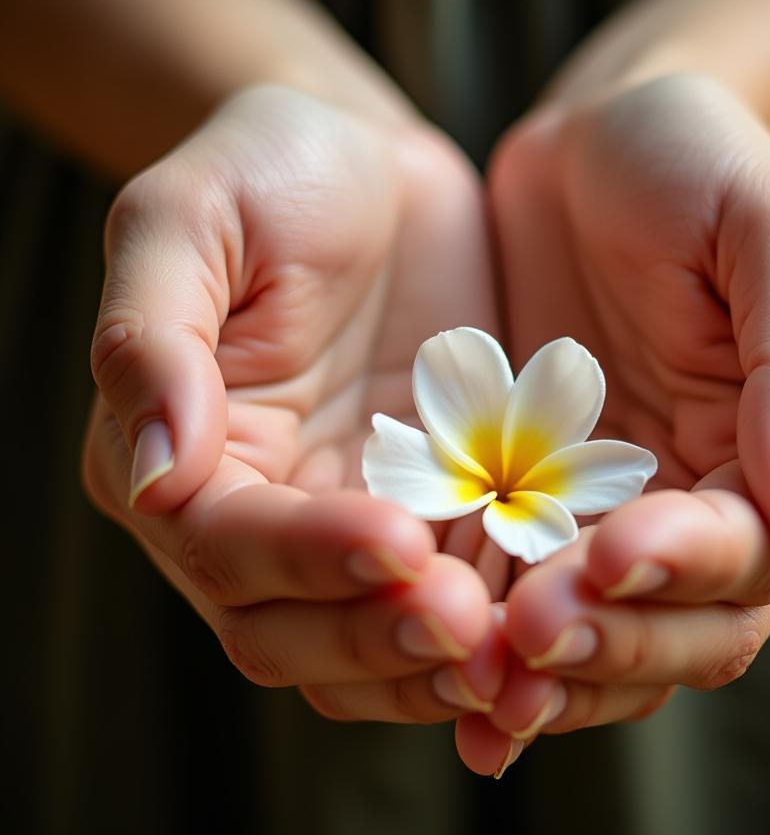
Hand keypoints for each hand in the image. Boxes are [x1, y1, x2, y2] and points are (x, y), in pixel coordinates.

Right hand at [83, 85, 505, 724]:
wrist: (370, 169)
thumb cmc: (270, 171)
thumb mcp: (190, 219)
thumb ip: (151, 338)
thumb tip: (153, 473)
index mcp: (185, 461)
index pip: (227, 548)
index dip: (304, 559)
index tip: (393, 542)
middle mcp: (260, 520)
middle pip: (292, 630)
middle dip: (376, 633)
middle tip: (464, 620)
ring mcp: (352, 529)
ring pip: (374, 646)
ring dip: (439, 665)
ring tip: (519, 651)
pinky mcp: (435, 521)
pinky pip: (459, 602)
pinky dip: (497, 635)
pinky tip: (554, 628)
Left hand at [462, 74, 769, 770]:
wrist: (597, 146)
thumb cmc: (694, 159)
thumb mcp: (768, 225)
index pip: (759, 549)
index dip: (688, 571)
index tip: (609, 560)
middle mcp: (736, 503)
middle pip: (693, 625)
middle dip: (614, 640)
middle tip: (524, 641)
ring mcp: (644, 515)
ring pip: (618, 638)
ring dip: (556, 674)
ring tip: (481, 690)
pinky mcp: (561, 511)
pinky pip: (541, 599)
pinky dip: (505, 646)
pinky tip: (454, 677)